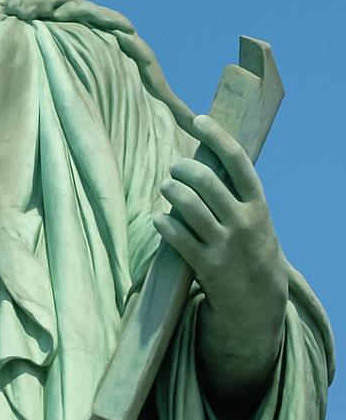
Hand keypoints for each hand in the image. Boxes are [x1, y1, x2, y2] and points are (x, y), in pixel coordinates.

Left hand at [156, 114, 287, 412]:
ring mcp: (226, 245)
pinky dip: (163, 222)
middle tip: (175, 168)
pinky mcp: (207, 266)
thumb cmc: (250, 245)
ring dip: (170, 190)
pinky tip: (160, 219)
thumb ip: (234, 190)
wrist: (259, 300)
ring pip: (187, 204)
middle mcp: (244, 222)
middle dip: (183, 168)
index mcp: (258, 204)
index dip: (217, 136)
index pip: (237, 161)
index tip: (198, 119)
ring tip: (167, 187)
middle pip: (205, 180)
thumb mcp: (254, 216)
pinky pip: (176, 235)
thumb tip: (206, 148)